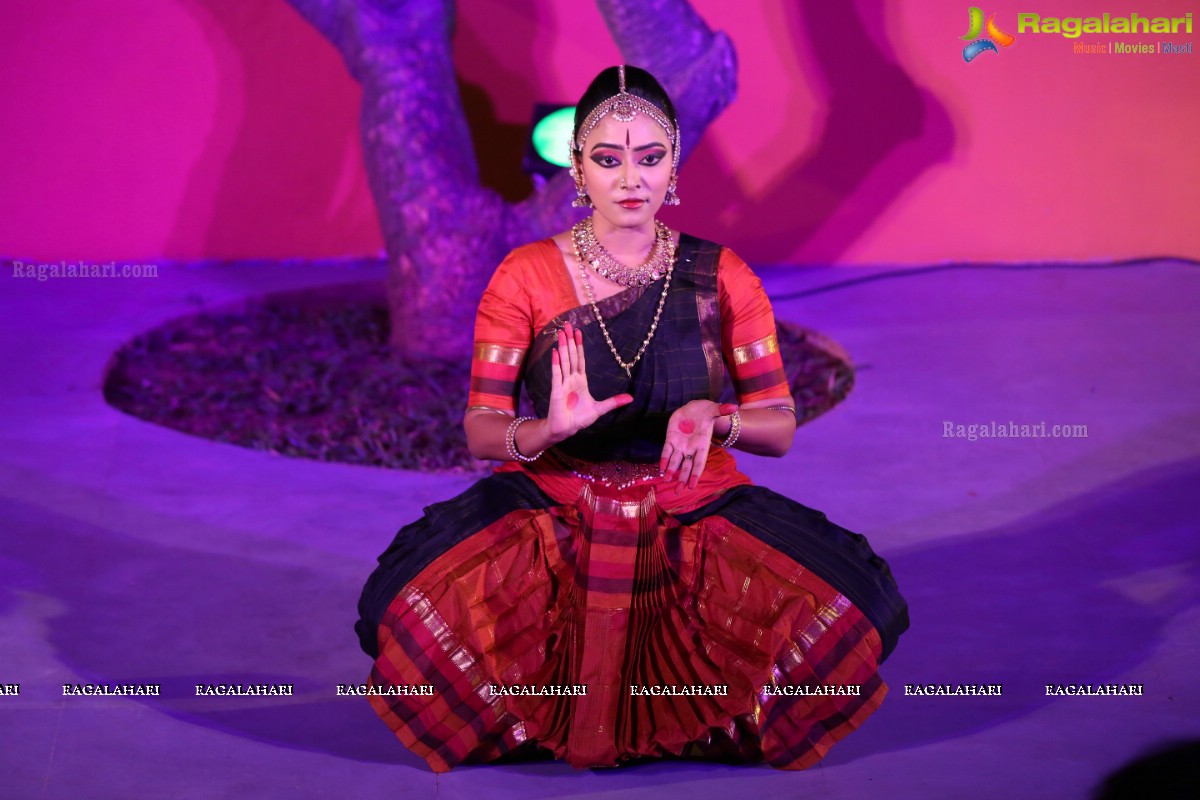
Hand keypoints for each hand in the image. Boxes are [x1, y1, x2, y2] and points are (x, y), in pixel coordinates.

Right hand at [547, 322, 632, 440]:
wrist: (566, 430)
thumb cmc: (579, 419)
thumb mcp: (600, 409)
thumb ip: (613, 402)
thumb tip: (631, 398)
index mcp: (580, 381)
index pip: (580, 359)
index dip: (579, 345)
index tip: (578, 332)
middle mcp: (571, 379)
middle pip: (571, 356)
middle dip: (569, 340)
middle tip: (567, 325)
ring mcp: (563, 383)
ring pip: (563, 362)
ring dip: (562, 347)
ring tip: (560, 333)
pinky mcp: (556, 391)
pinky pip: (556, 374)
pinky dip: (555, 363)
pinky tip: (555, 352)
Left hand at [660, 400, 737, 489]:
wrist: (694, 408)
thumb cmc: (706, 411)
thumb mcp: (713, 409)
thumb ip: (722, 410)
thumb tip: (734, 407)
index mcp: (702, 445)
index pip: (699, 463)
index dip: (695, 475)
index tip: (691, 487)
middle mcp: (691, 448)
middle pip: (686, 466)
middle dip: (682, 478)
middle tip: (678, 491)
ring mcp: (680, 445)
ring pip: (675, 461)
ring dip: (671, 471)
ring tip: (666, 481)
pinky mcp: (671, 439)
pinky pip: (666, 451)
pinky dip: (663, 459)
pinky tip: (661, 468)